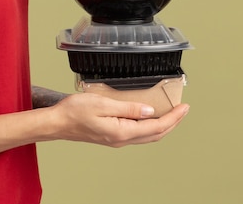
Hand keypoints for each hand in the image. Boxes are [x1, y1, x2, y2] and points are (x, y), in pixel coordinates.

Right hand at [48, 92, 188, 147]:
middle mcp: (121, 140)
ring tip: (171, 113)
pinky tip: (149, 117)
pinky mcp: (112, 136)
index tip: (184, 107)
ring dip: (162, 125)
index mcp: (122, 132)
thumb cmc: (75, 111)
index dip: (173, 117)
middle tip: (183, 110)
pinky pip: (138, 134)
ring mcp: (117, 140)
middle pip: (155, 134)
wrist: (58, 123)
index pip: (156, 127)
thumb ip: (128, 108)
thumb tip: (150, 111)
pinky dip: (149, 126)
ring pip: (147, 136)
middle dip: (172, 122)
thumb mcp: (103, 103)